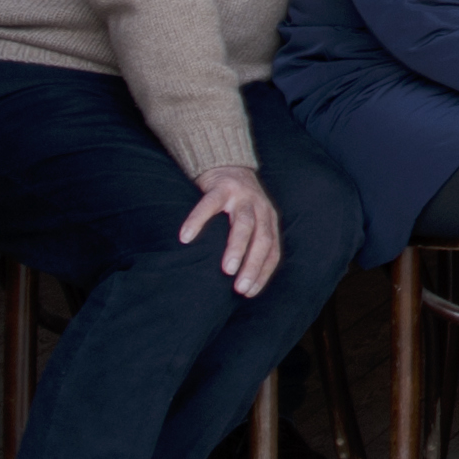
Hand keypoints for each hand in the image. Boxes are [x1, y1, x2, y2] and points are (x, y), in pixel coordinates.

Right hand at [178, 165, 281, 296]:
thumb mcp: (252, 220)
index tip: (250, 293)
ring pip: (244, 224)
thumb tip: (242, 280)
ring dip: (237, 248)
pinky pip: (208, 205)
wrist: (227, 164)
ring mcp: (242, 197)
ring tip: (227, 270)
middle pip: (262, 239)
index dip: (263, 272)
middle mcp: (261, 208)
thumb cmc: (238, 203)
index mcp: (269, 219)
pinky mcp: (221, 187)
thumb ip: (252, 242)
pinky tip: (186, 237)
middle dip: (254, 265)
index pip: (272, 250)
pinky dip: (197, 220)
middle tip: (241, 288)